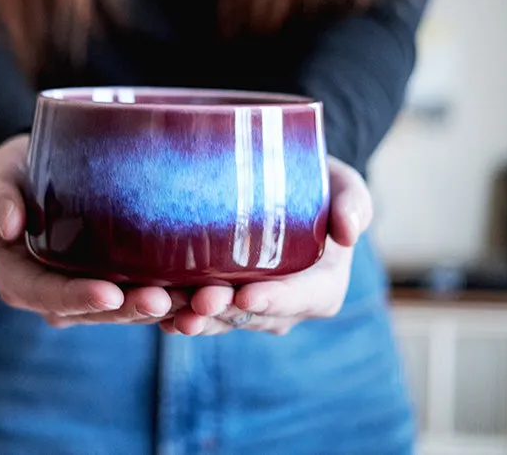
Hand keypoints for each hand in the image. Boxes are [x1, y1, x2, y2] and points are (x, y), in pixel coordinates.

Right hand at [0, 135, 181, 327]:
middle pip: (96, 311)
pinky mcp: (117, 277)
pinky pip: (144, 291)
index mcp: (22, 279)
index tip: (107, 292)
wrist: (41, 171)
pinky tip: (202, 290)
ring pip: (127, 309)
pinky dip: (174, 296)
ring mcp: (89, 288)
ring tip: (191, 300)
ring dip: (160, 309)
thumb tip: (9, 222)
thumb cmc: (14, 174)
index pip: (49, 296)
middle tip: (162, 300)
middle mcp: (57, 293)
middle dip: (129, 309)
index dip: (78, 299)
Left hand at [160, 156, 372, 335]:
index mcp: (320, 289)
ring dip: (193, 318)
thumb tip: (349, 231)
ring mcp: (248, 306)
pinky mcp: (220, 297)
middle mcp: (283, 307)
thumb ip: (353, 203)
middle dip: (224, 312)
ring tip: (168, 309)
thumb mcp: (344, 185)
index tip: (246, 294)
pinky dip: (176, 311)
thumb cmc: (319, 186)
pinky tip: (153, 306)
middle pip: (251, 315)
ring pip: (219, 320)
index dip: (274, 301)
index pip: (299, 300)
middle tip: (197, 301)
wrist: (285, 189)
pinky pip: (198, 312)